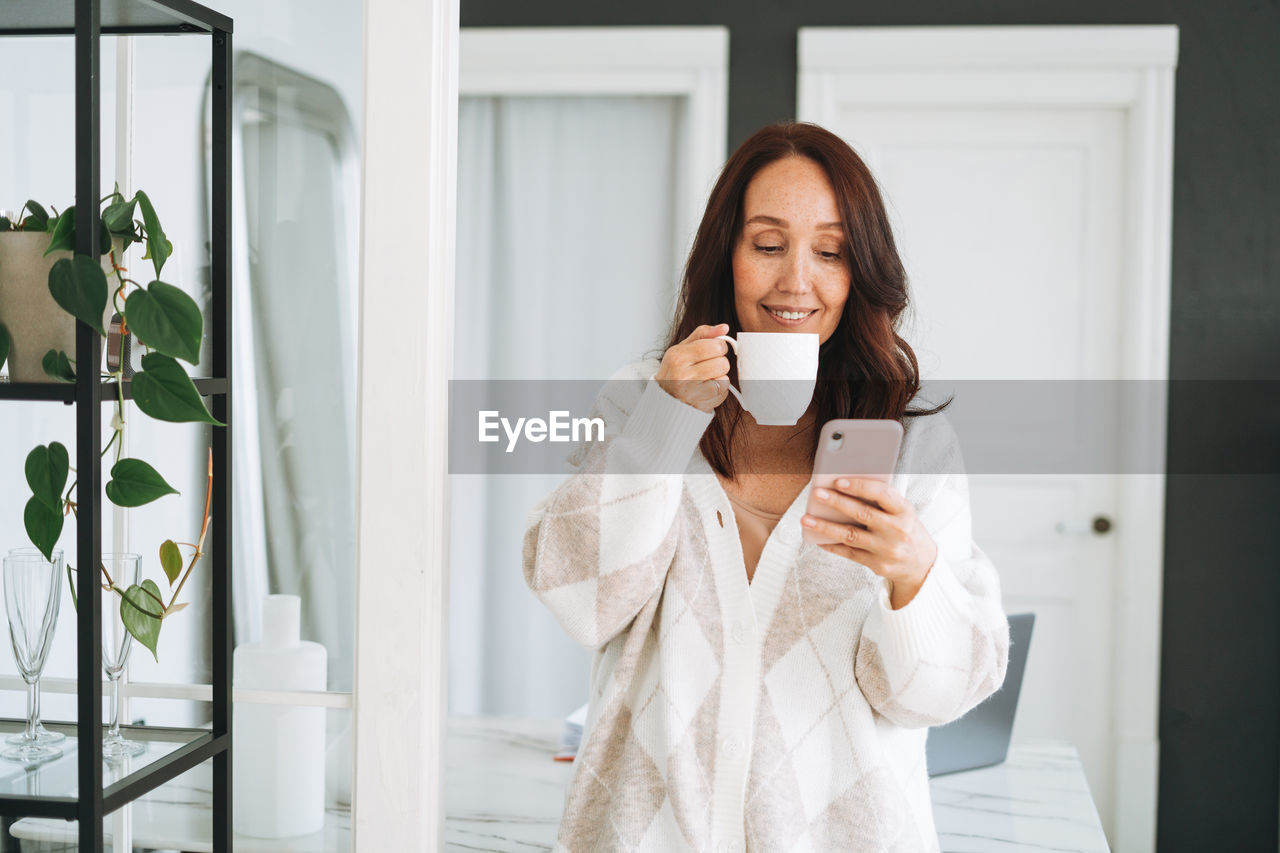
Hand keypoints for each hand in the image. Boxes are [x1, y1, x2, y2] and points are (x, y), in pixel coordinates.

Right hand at [655, 323, 731, 412]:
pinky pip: (723, 392)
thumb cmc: (675, 370)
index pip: (715, 346)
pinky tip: (706, 389)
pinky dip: (719, 390)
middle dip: (719, 362)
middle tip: (708, 365)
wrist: (664, 398)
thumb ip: (703, 334)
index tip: (712, 350)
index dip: (719, 347)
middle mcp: (683, 375)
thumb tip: (724, 328)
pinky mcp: (700, 405)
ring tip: (706, 378)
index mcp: (677, 356)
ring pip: (725, 378)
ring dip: (719, 377)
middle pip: (722, 362)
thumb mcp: (683, 348)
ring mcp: (692, 393)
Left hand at [801, 477, 937, 606]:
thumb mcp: (902, 512)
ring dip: (825, 527)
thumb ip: (881, 500)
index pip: (882, 494)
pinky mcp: (877, 565)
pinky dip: (831, 545)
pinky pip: (848, 553)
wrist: (922, 565)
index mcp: (904, 511)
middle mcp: (897, 530)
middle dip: (837, 502)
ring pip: (850, 535)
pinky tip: (817, 538)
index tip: (839, 481)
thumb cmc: (905, 529)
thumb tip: (843, 487)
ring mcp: (886, 549)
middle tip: (817, 493)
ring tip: (806, 518)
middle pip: (862, 513)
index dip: (860, 486)